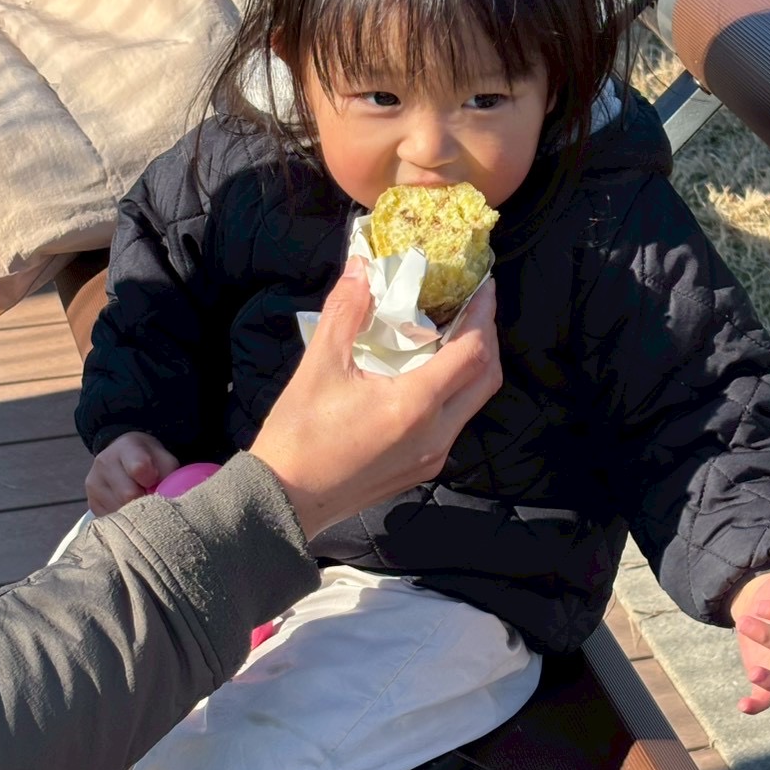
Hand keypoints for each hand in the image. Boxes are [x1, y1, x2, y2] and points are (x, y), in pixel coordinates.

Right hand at [87, 431, 180, 514]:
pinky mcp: (92, 503)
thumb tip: (167, 496)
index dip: (152, 481)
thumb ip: (168, 473)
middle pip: (128, 495)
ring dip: (135, 512)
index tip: (157, 483)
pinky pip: (111, 520)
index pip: (139, 468)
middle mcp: (104, 463)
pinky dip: (125, 519)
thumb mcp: (163, 457)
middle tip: (153, 498)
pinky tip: (130, 510)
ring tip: (142, 502)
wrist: (123, 456)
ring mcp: (94, 484)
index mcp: (126, 448)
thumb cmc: (149, 459)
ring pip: (119, 511)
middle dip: (145, 501)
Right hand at [251, 258, 501, 539]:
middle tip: (473, 305)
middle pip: (486, 378)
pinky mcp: (421, 469)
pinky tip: (428, 374)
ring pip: (473, 403)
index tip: (484, 285)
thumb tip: (361, 268)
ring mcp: (432, 457)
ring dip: (472, 366)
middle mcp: (435, 435)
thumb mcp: (319, 367)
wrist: (283, 502)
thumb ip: (345, 312)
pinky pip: (454, 423)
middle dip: (486, 337)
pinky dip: (453, 391)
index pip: (472, 352)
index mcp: (414, 406)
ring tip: (452, 333)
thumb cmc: (298, 437)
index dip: (484, 314)